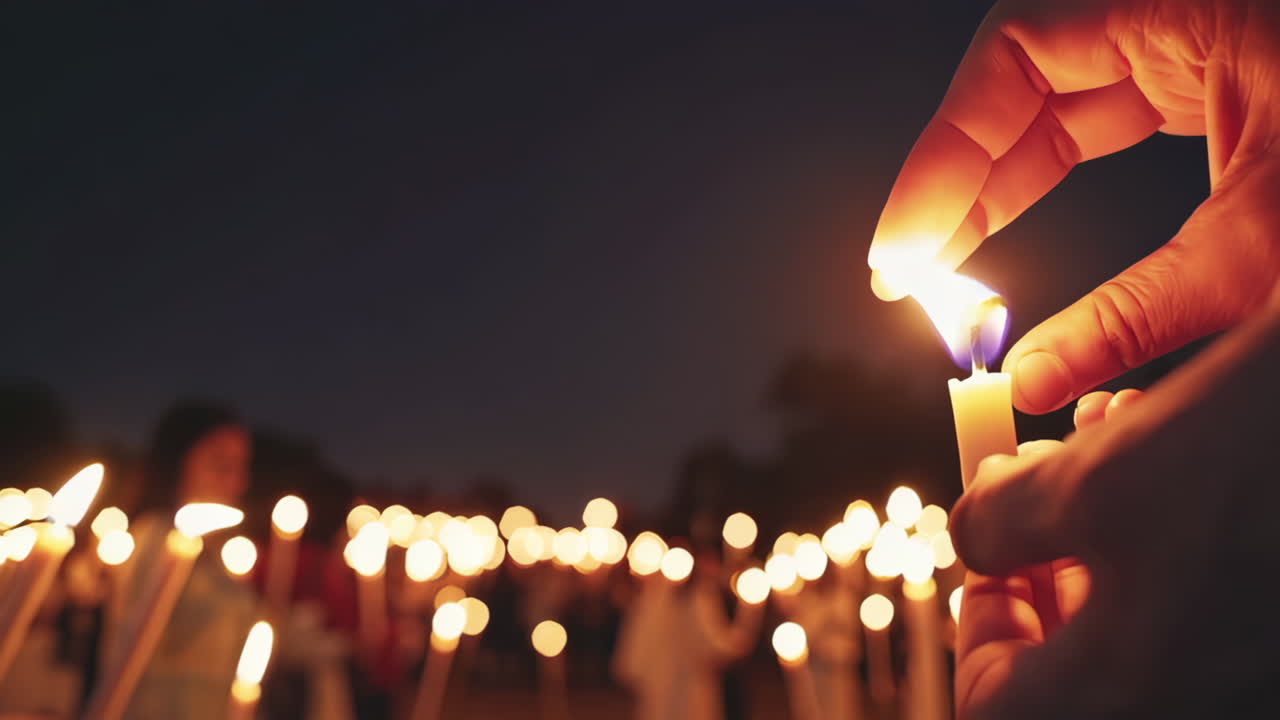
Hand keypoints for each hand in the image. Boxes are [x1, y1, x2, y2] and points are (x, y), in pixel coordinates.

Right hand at [868, 0, 1279, 412]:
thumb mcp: (1266, 253)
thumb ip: (1132, 315)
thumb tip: (1028, 379)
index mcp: (1192, 7)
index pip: (1016, 54)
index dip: (943, 153)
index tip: (905, 248)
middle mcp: (1186, 14)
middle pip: (1027, 84)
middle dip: (962, 179)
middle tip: (910, 274)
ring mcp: (1204, 46)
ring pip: (1063, 107)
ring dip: (999, 186)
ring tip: (944, 266)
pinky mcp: (1223, 86)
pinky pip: (1109, 122)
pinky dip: (1054, 180)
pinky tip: (1015, 236)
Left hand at [951, 309, 1279, 718]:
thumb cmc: (1263, 461)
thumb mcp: (1104, 480)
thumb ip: (1004, 522)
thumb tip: (974, 533)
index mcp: (1130, 695)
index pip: (996, 703)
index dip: (979, 626)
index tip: (986, 554)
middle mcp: (1190, 702)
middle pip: (1072, 662)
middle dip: (1046, 556)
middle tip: (1039, 478)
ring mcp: (1242, 676)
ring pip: (1141, 621)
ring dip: (1106, 529)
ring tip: (1105, 429)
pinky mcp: (1269, 644)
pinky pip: (1202, 608)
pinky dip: (1172, 536)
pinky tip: (1174, 445)